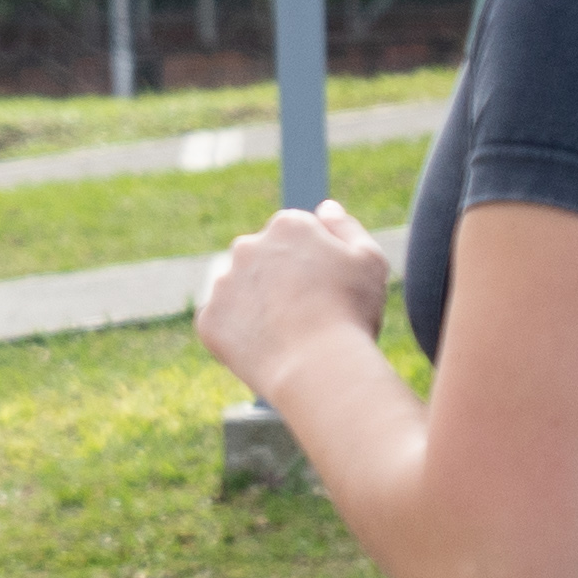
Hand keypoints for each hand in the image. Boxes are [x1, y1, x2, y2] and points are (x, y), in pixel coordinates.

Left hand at [196, 199, 396, 381]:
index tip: (325, 291)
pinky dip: (240, 336)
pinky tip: (267, 350)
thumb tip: (325, 208)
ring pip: (240, 292)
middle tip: (306, 316)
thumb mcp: (369, 262)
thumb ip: (347, 228)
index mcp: (288, 225)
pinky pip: (223, 324)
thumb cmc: (351, 314)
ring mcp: (223, 282)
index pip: (294, 236)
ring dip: (257, 306)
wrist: (319, 369)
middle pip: (262, 260)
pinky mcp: (208, 319)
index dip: (311, 265)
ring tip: (287, 337)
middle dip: (279, 281)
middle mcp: (248, 245)